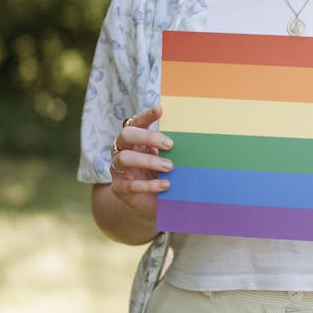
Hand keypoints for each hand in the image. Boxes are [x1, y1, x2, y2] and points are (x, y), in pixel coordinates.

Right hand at [109, 105, 172, 220]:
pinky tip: (165, 185)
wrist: (151, 203)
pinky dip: (148, 185)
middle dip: (147, 137)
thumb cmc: (161, 175)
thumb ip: (171, 149)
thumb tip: (194, 135)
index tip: (160, 109)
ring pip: (124, 158)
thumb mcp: (167, 159)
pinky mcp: (119, 189)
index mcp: (134, 141)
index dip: (146, 115)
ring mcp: (118, 170)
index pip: (136, 123)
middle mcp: (122, 151)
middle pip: (125, 136)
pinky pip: (129, 185)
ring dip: (148, 161)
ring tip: (169, 167)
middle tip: (169, 145)